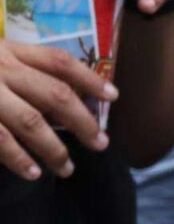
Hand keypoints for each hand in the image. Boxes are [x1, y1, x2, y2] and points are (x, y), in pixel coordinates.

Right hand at [0, 39, 113, 177]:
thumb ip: (21, 66)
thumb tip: (65, 96)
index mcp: (7, 50)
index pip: (59, 62)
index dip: (90, 78)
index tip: (113, 97)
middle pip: (55, 94)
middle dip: (83, 121)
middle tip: (100, 143)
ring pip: (31, 121)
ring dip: (54, 149)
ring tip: (67, 168)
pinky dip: (19, 158)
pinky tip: (33, 173)